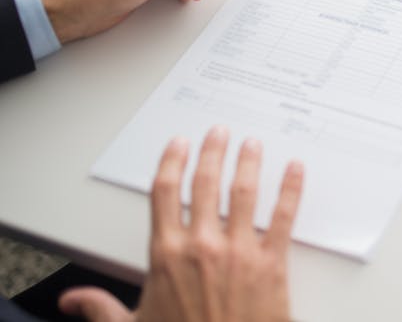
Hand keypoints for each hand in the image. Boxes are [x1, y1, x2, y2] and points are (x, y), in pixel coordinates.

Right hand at [58, 127, 304, 321]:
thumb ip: (100, 308)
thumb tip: (72, 300)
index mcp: (166, 255)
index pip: (165, 194)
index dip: (172, 163)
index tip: (179, 144)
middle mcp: (202, 245)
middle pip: (205, 184)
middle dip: (212, 153)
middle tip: (220, 132)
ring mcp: (239, 252)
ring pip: (244, 192)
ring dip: (248, 162)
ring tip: (252, 143)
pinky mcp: (272, 263)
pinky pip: (283, 217)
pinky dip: (291, 189)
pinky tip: (294, 169)